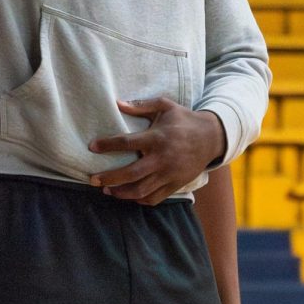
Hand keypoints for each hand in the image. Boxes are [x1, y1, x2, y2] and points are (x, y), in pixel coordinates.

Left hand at [89, 98, 225, 204]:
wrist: (212, 137)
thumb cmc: (184, 119)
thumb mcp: (165, 106)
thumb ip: (140, 105)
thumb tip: (117, 103)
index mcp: (157, 137)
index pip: (126, 142)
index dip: (107, 145)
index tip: (92, 147)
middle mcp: (162, 158)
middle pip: (131, 173)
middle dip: (110, 178)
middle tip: (93, 180)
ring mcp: (169, 174)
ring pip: (142, 190)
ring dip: (122, 193)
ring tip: (107, 191)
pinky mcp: (176, 184)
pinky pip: (156, 197)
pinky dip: (141, 200)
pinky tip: (129, 196)